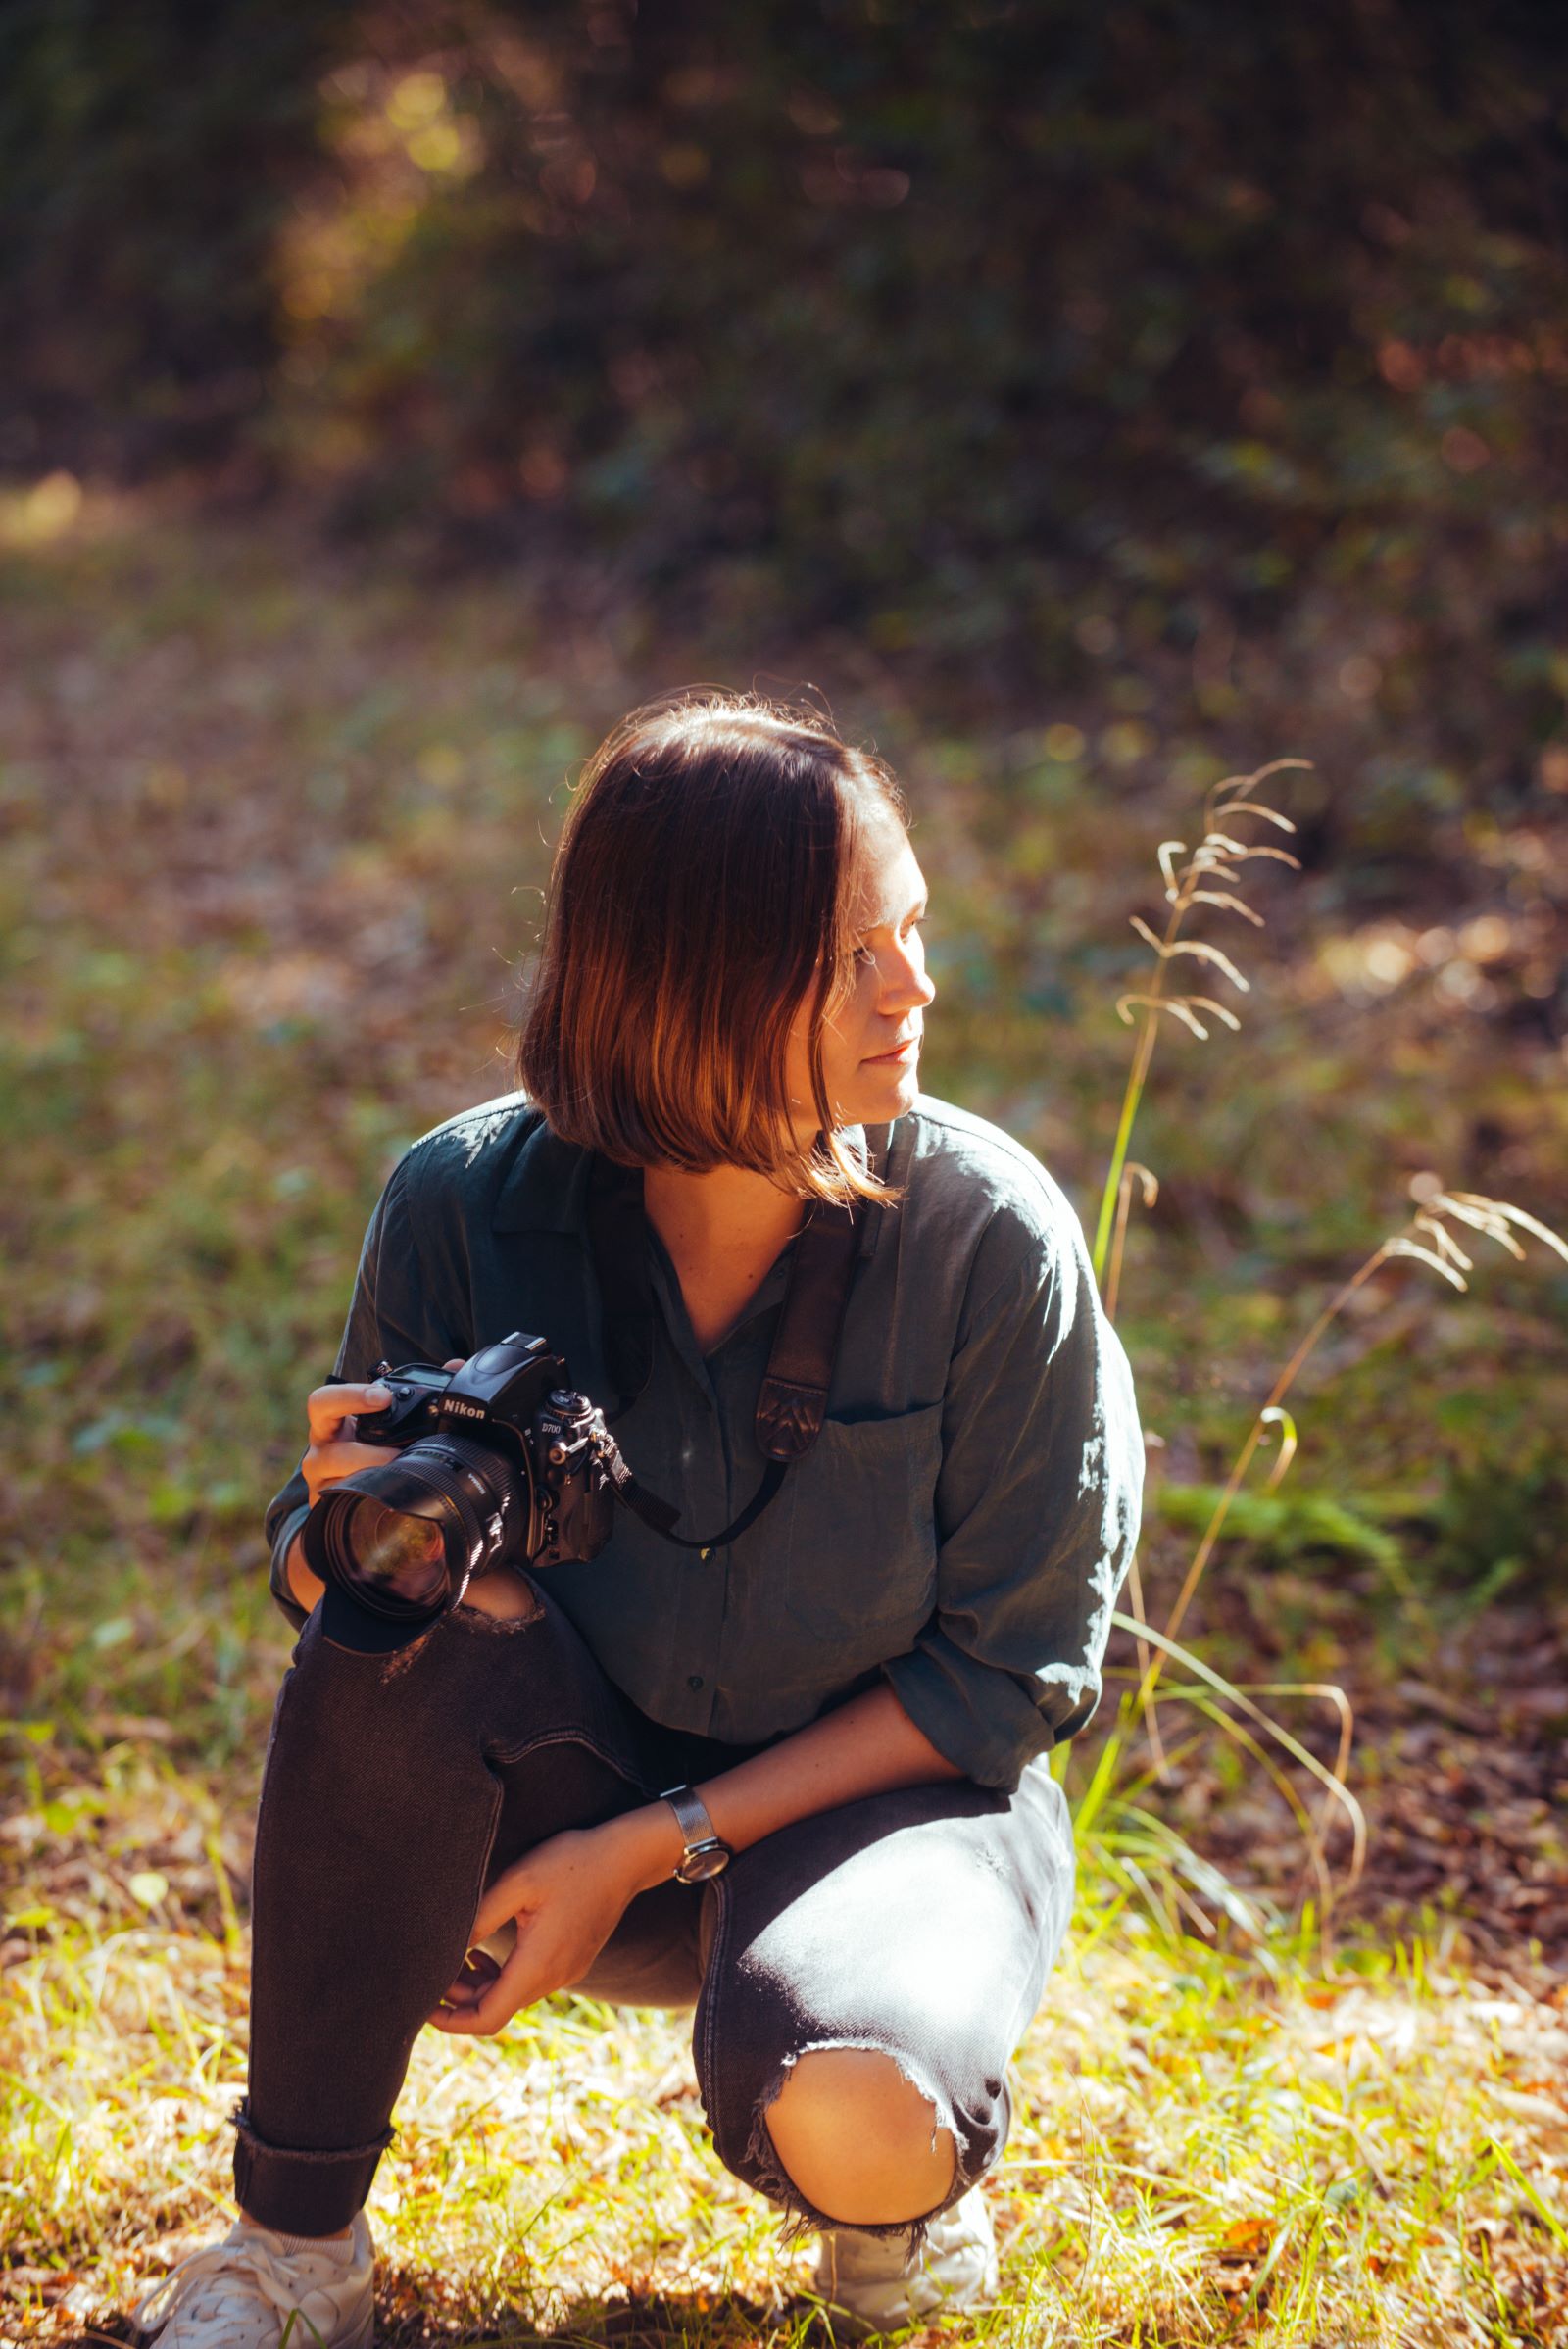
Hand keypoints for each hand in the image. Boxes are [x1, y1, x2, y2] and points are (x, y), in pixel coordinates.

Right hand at [287, 1360, 466, 1610]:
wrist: (345, 1495)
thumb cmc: (369, 1447)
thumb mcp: (383, 1418)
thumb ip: (416, 1390)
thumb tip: (457, 1366)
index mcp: (330, 1424)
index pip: (322, 1403)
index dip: (350, 1397)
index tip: (383, 1397)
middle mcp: (320, 1453)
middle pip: (330, 1452)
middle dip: (367, 1454)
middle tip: (399, 1454)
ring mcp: (323, 1486)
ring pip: (341, 1485)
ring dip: (373, 1482)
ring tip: (402, 1482)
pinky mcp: (331, 1513)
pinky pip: (346, 1509)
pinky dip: (372, 1505)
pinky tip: (396, 1505)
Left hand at [428, 1821, 650, 2036]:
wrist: (628, 1857)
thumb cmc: (572, 1862)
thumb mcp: (518, 1882)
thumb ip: (480, 1918)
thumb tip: (444, 1949)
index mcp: (538, 1965)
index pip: (488, 2018)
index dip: (452, 2021)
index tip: (424, 2007)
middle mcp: (554, 1978)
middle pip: (498, 2009)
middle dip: (460, 2000)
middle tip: (431, 1972)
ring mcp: (567, 1972)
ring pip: (513, 1996)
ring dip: (480, 1987)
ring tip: (456, 1958)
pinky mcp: (573, 1961)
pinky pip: (530, 1982)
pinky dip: (502, 1977)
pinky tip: (484, 1953)